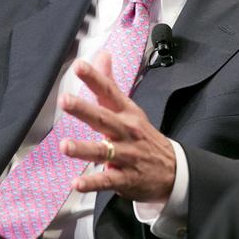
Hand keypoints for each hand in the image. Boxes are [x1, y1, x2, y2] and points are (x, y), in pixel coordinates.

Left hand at [58, 53, 175, 202]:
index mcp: (126, 113)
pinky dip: (92, 183)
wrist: (173, 170)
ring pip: (103, 151)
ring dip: (84, 148)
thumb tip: (102, 55)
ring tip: (65, 146)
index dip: (94, 78)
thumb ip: (110, 83)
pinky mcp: (125, 178)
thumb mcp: (130, 108)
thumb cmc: (143, 137)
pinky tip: (77, 183)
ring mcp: (126, 155)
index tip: (79, 67)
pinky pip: (107, 180)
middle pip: (104, 118)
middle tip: (65, 100)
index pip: (109, 92)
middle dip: (84, 110)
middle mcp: (126, 132)